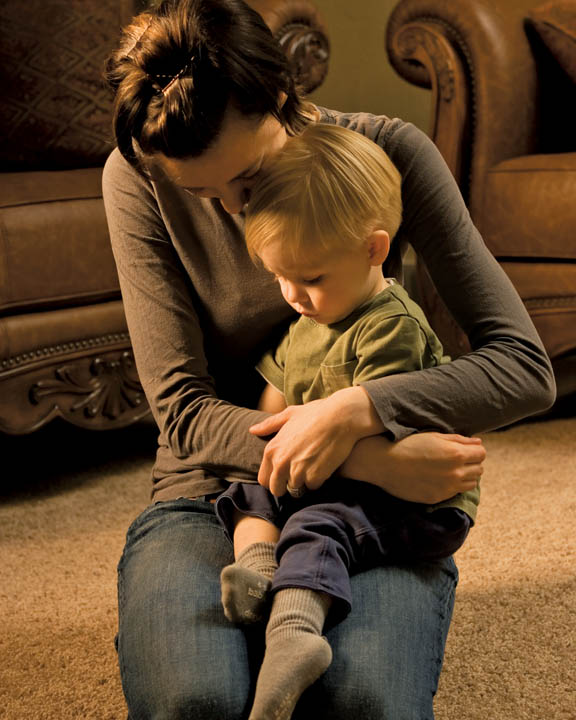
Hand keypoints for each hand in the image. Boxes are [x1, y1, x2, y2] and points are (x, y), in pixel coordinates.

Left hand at [250, 388, 374, 496]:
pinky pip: (313, 487)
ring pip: (296, 490)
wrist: (341, 417)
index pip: (264, 479)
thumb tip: (253, 430)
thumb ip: (269, 425)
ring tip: (314, 465)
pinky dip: (319, 479)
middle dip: (286, 486)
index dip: (275, 479)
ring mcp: (297, 471)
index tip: (285, 474)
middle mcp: (281, 463)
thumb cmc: (316, 413)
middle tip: (299, 475)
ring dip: (304, 481)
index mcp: (272, 450)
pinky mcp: (315, 476)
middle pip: (277, 489)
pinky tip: (324, 465)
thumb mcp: (289, 414)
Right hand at [341, 432, 485, 503]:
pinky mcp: (437, 498)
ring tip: (450, 469)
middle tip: (457, 458)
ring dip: (465, 476)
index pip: (482, 454)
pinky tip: (438, 477)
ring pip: (471, 484)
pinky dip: (452, 485)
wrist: (384, 463)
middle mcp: (455, 473)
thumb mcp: (434, 436)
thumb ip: (459, 440)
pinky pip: (455, 492)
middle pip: (479, 470)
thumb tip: (478, 443)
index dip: (475, 450)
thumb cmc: (408, 444)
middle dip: (472, 463)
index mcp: (456, 454)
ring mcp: (447, 488)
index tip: (466, 449)